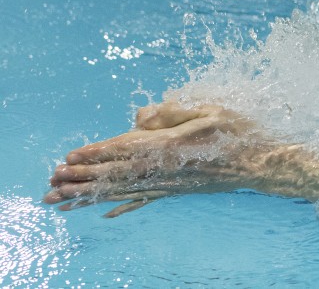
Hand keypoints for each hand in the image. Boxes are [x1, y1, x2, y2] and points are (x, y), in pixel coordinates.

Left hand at [44, 101, 264, 216]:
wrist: (260, 164)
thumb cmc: (239, 132)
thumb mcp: (209, 110)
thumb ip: (172, 112)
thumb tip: (139, 115)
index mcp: (170, 145)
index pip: (123, 149)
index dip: (95, 153)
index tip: (68, 158)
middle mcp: (164, 169)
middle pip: (115, 173)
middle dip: (82, 178)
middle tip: (51, 183)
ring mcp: (170, 183)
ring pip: (123, 190)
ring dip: (91, 195)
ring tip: (63, 202)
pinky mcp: (177, 191)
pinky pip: (144, 200)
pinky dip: (122, 206)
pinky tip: (105, 213)